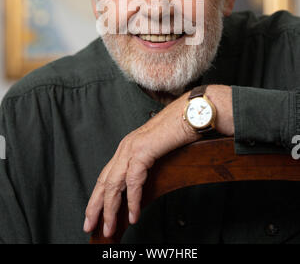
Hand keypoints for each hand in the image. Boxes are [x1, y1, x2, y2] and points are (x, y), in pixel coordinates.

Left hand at [83, 85, 232, 236]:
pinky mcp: (143, 150)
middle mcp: (126, 146)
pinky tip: (133, 215)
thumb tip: (142, 189)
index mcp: (128, 146)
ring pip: (113, 184)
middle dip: (95, 206)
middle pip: (103, 181)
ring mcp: (132, 147)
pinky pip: (133, 181)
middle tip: (88, 226)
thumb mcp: (160, 151)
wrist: (194, 112)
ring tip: (108, 228)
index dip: (98, 196)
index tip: (93, 215)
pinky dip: (132, 201)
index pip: (107, 175)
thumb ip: (148, 166)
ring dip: (110, 210)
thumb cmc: (182, 129)